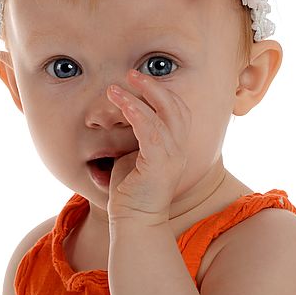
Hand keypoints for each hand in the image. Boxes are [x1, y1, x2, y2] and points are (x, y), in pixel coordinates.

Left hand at [105, 69, 191, 225]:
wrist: (133, 221)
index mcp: (175, 147)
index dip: (161, 92)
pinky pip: (150, 131)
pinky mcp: (158, 165)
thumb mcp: (133, 156)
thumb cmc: (130, 191)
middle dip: (153, 86)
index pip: (178, 110)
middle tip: (131, 74)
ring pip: (161, 116)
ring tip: (116, 86)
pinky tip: (120, 103)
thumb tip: (120, 116)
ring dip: (138, 96)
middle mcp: (179, 150)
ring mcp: (171, 158)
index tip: (139, 79)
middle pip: (175, 107)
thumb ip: (134, 137)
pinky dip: (136, 112)